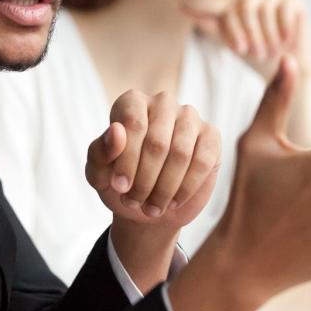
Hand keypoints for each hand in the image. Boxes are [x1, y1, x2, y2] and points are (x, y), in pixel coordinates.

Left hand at [85, 90, 220, 291]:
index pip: (133, 124)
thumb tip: (116, 130)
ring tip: (151, 208)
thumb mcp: (99, 173)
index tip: (119, 187)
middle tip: (134, 202)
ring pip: (181, 154)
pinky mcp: (211, 136)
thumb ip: (99, 151)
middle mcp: (162, 103)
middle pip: (157, 142)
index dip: (126, 160)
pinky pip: (202, 162)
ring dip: (164, 188)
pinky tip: (172, 202)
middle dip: (144, 180)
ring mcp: (189, 117)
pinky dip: (186, 188)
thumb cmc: (120, 183)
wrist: (146, 205)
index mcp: (132, 102)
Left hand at [198, 0, 310, 81]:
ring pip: (265, 8)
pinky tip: (285, 40)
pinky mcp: (295, 1)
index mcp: (236, 1)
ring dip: (267, 34)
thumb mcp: (227, 40)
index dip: (233, 29)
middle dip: (250, 33)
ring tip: (271, 50)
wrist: (282, 69)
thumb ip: (208, 22)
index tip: (239, 49)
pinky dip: (283, 27)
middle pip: (245, 5)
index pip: (228, 7)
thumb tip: (182, 5)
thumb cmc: (253, 54)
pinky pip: (285, 8)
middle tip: (257, 52)